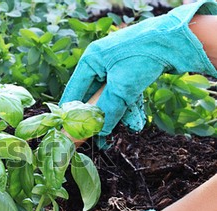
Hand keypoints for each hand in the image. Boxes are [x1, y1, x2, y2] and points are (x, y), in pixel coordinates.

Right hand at [60, 0, 216, 136]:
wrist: (176, 39)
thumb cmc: (143, 56)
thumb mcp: (122, 87)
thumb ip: (108, 110)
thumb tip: (99, 131)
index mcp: (90, 61)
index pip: (74, 91)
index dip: (72, 112)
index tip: (71, 130)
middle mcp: (100, 63)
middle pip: (93, 96)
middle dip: (99, 116)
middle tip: (98, 134)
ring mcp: (116, 67)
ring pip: (110, 97)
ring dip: (117, 113)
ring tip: (124, 127)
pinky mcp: (131, 72)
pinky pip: (124, 94)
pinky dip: (129, 106)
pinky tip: (135, 119)